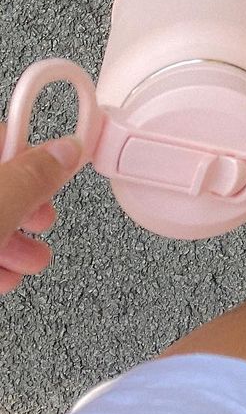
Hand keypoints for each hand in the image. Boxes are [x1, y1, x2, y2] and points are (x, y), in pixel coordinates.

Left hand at [0, 125, 81, 293]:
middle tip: (41, 219)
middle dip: (31, 206)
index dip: (39, 149)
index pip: (8, 136)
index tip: (70, 160)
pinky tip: (5, 277)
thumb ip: (33, 177)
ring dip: (18, 243)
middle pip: (5, 181)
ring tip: (30, 259)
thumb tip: (67, 150)